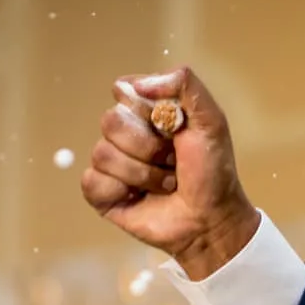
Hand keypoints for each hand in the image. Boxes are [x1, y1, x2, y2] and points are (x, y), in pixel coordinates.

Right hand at [79, 66, 259, 278]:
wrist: (211, 219)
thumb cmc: (212, 171)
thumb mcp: (211, 120)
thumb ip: (185, 85)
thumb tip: (135, 85)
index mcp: (146, 109)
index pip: (123, 91)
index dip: (148, 111)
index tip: (174, 128)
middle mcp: (124, 132)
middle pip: (110, 122)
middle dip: (149, 148)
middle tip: (172, 162)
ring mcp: (111, 163)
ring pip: (103, 153)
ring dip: (143, 174)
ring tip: (164, 184)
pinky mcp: (102, 192)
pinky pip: (92, 181)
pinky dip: (120, 191)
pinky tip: (139, 198)